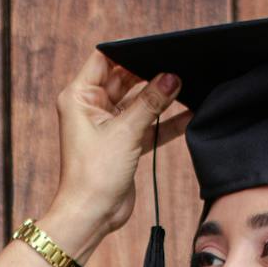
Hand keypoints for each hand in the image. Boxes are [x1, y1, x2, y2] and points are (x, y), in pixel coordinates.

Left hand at [48, 51, 190, 242]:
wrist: (92, 215)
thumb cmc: (93, 175)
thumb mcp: (125, 132)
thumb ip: (150, 103)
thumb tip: (171, 78)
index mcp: (80, 97)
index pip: (104, 60)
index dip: (128, 53)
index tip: (154, 50)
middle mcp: (91, 108)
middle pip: (124, 79)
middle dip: (149, 74)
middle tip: (176, 67)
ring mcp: (107, 126)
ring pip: (137, 103)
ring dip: (159, 98)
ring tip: (186, 86)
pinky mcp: (122, 144)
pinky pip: (146, 125)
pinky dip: (163, 121)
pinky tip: (187, 113)